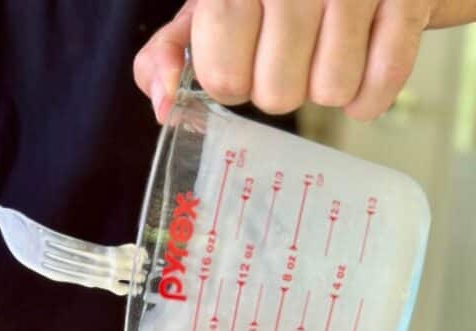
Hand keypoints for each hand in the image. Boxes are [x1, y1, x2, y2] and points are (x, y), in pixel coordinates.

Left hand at [135, 1, 471, 122]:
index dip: (233, 82)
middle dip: (280, 88)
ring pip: (329, 92)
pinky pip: (381, 84)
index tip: (244, 59)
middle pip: (276, 95)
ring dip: (326, 87)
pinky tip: (360, 62)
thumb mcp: (214, 3)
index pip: (223, 78)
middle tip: (290, 55)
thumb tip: (166, 105)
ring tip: (326, 51)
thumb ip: (173, 52)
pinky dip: (369, 94)